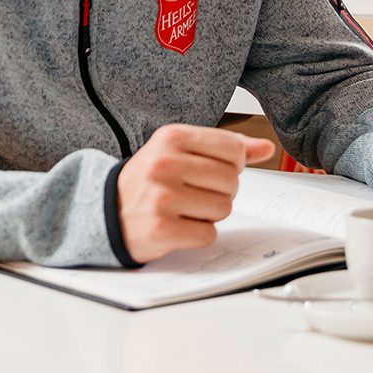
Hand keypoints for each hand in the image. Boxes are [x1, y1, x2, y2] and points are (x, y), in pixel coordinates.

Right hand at [118, 123, 278, 262]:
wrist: (106, 211)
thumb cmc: (150, 180)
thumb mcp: (181, 152)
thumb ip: (225, 148)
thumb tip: (266, 147)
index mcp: (172, 137)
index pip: (233, 149)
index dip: (231, 165)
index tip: (210, 170)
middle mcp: (164, 164)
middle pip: (231, 181)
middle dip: (220, 192)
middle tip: (194, 194)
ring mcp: (161, 197)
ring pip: (224, 209)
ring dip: (209, 215)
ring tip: (184, 209)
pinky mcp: (161, 229)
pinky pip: (208, 234)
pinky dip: (198, 235)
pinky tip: (178, 226)